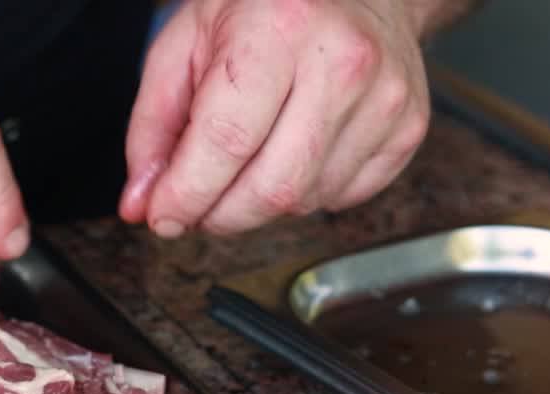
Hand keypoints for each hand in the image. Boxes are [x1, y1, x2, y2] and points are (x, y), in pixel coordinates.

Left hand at [119, 0, 430, 236]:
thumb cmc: (262, 8)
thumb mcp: (185, 44)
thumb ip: (153, 127)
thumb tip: (141, 204)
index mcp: (278, 30)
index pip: (226, 142)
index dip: (186, 196)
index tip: (161, 216)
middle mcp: (342, 63)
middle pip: (271, 188)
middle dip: (218, 216)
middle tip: (194, 207)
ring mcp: (384, 99)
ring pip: (303, 201)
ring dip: (256, 207)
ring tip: (240, 169)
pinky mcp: (408, 127)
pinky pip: (339, 198)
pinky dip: (301, 195)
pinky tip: (288, 155)